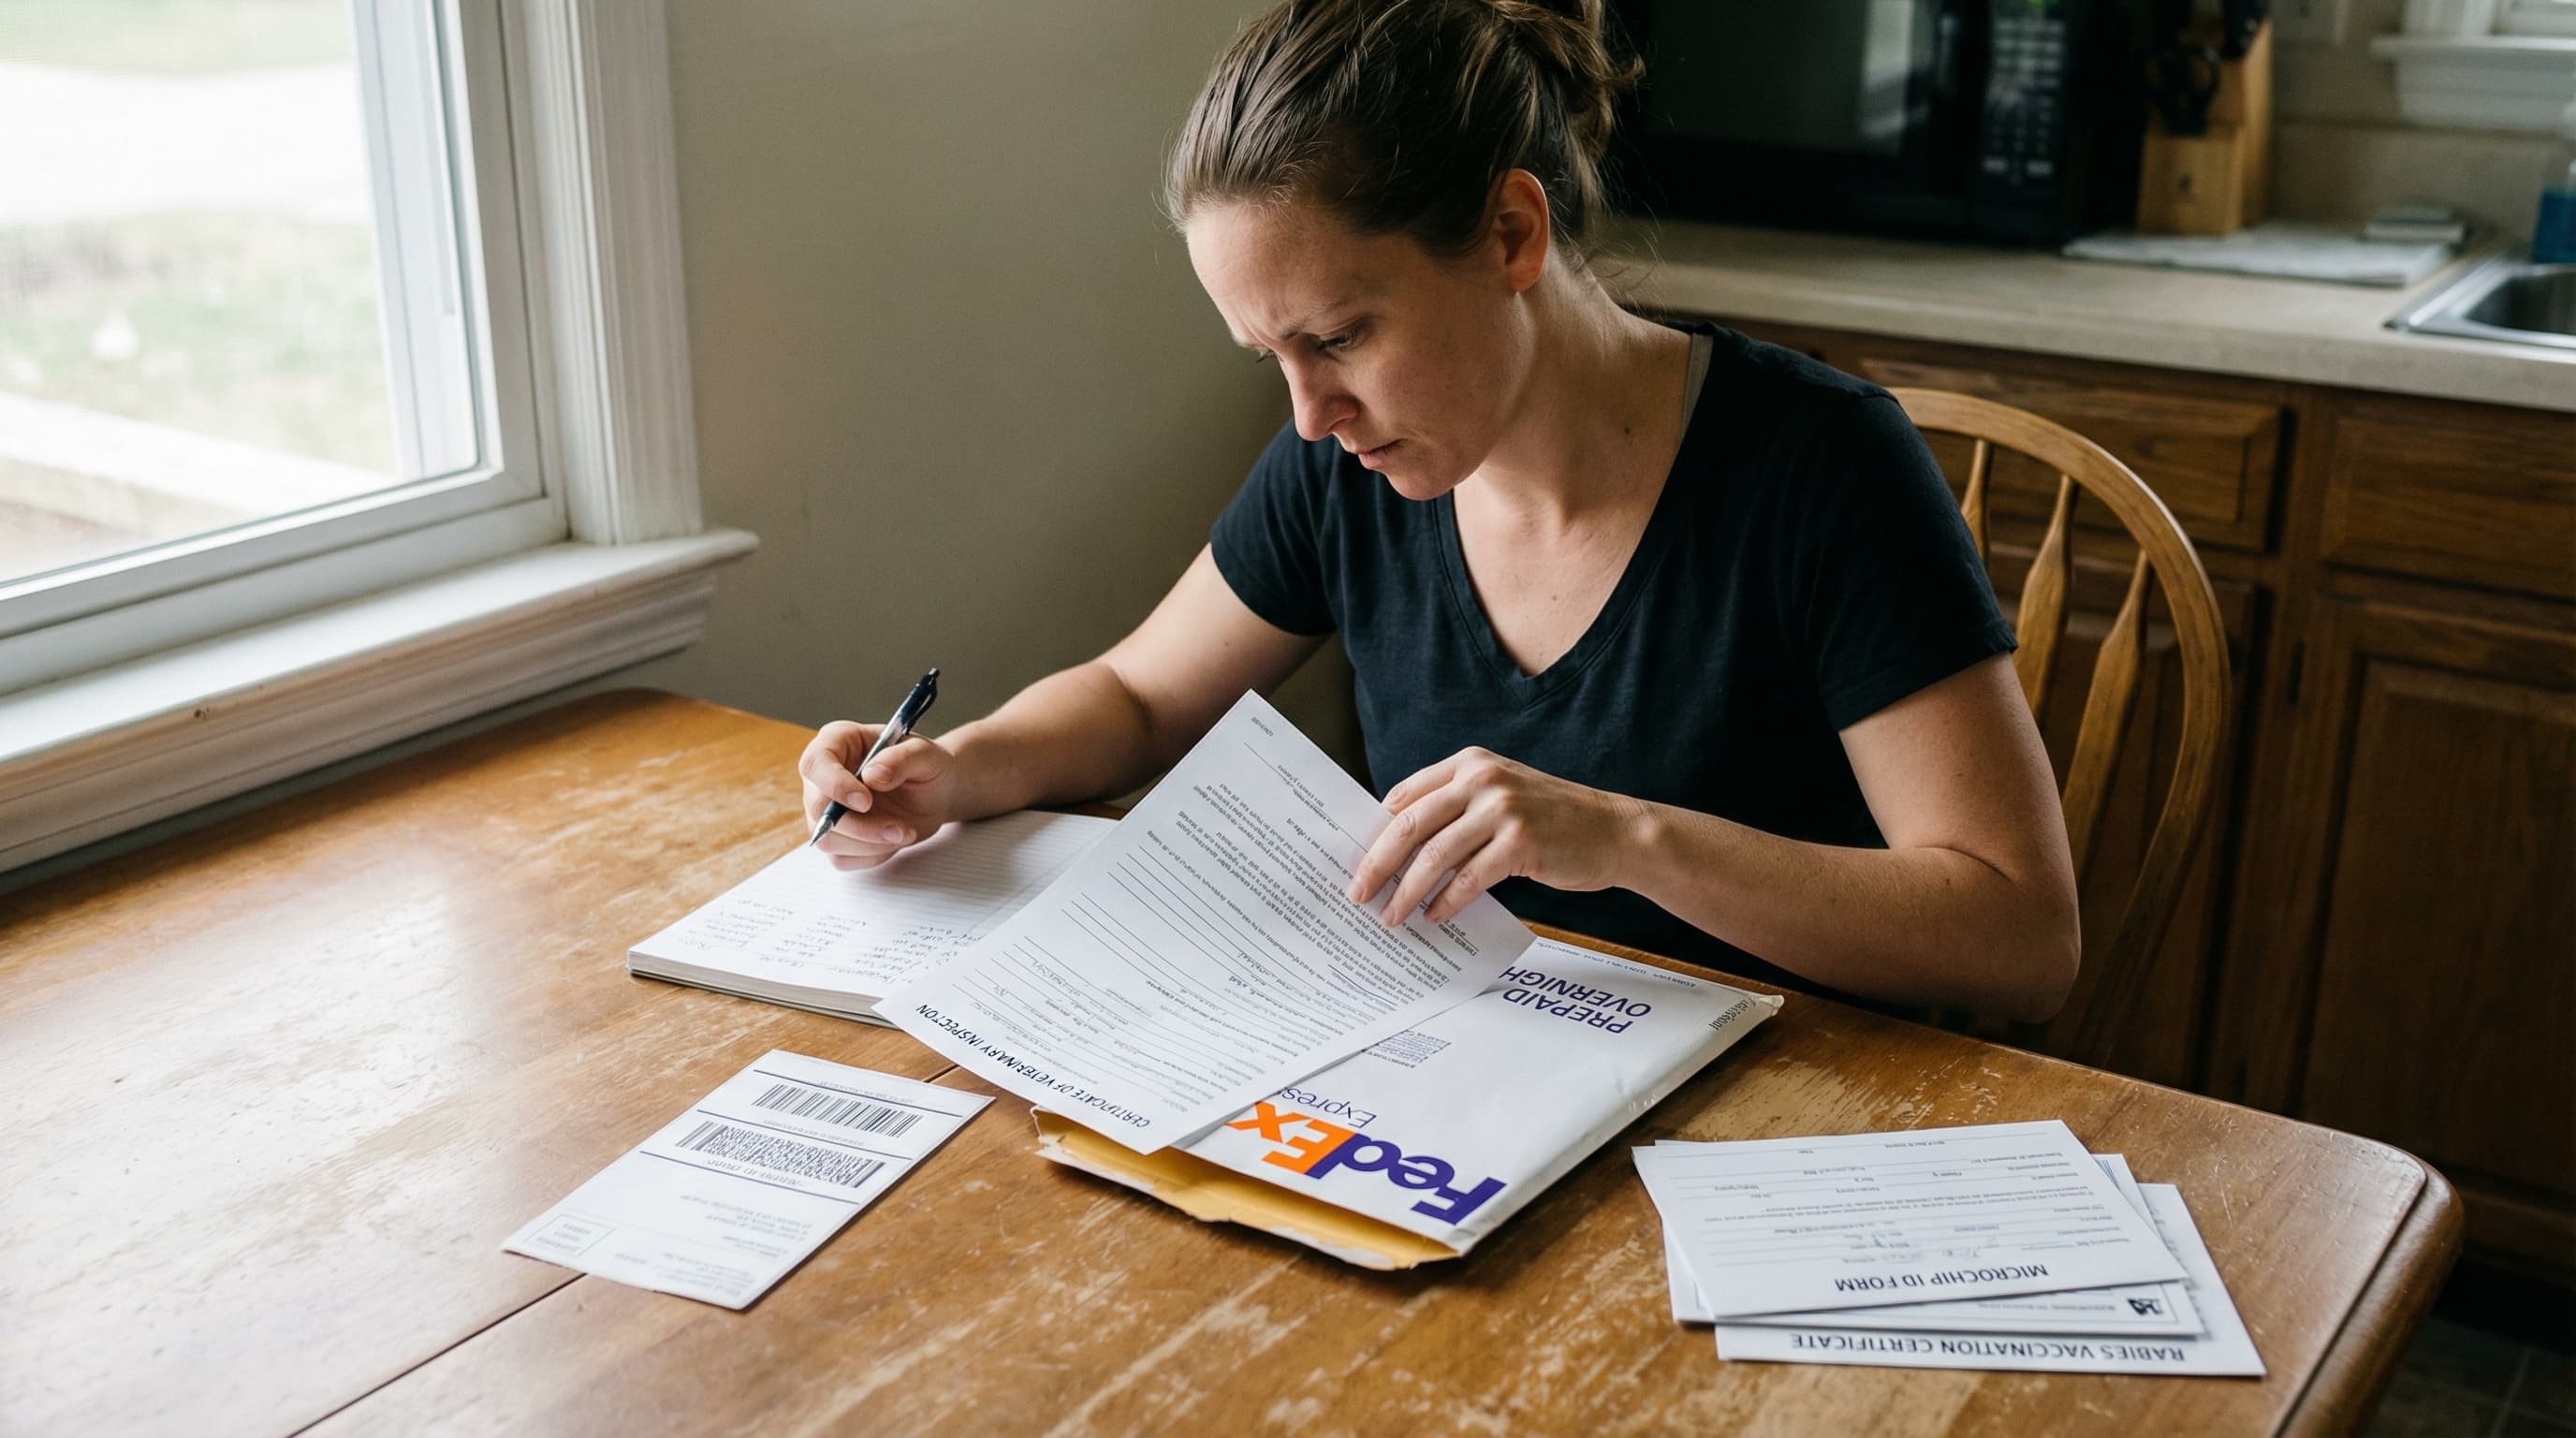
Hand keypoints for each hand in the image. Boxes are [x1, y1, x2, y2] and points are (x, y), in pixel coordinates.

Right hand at [797, 722, 962, 870]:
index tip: (865, 801)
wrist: (937, 793)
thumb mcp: (925, 754)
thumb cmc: (927, 766)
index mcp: (838, 742)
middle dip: (861, 826)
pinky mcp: (838, 837)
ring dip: (870, 844)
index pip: (815, 763)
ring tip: (904, 832)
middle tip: (900, 828)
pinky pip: (841, 858)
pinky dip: (872, 855)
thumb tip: (873, 775)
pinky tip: (892, 839)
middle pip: (818, 809)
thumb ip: (901, 759)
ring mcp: (826, 810)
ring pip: (828, 839)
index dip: (834, 785)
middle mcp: (824, 776)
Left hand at [1346, 747, 1646, 926]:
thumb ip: (1456, 810)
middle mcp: (1482, 780)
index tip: (1356, 861)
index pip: (1404, 796)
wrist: (1615, 831)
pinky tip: (1435, 918)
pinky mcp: (1521, 842)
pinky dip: (1447, 902)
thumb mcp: (1501, 797)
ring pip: (1434, 856)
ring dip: (1407, 892)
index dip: (1375, 832)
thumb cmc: (1552, 820)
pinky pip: (1469, 879)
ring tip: (1392, 917)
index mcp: (1470, 764)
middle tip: (1357, 894)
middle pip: (1409, 824)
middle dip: (1377, 864)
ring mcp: (1502, 809)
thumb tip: (1397, 850)